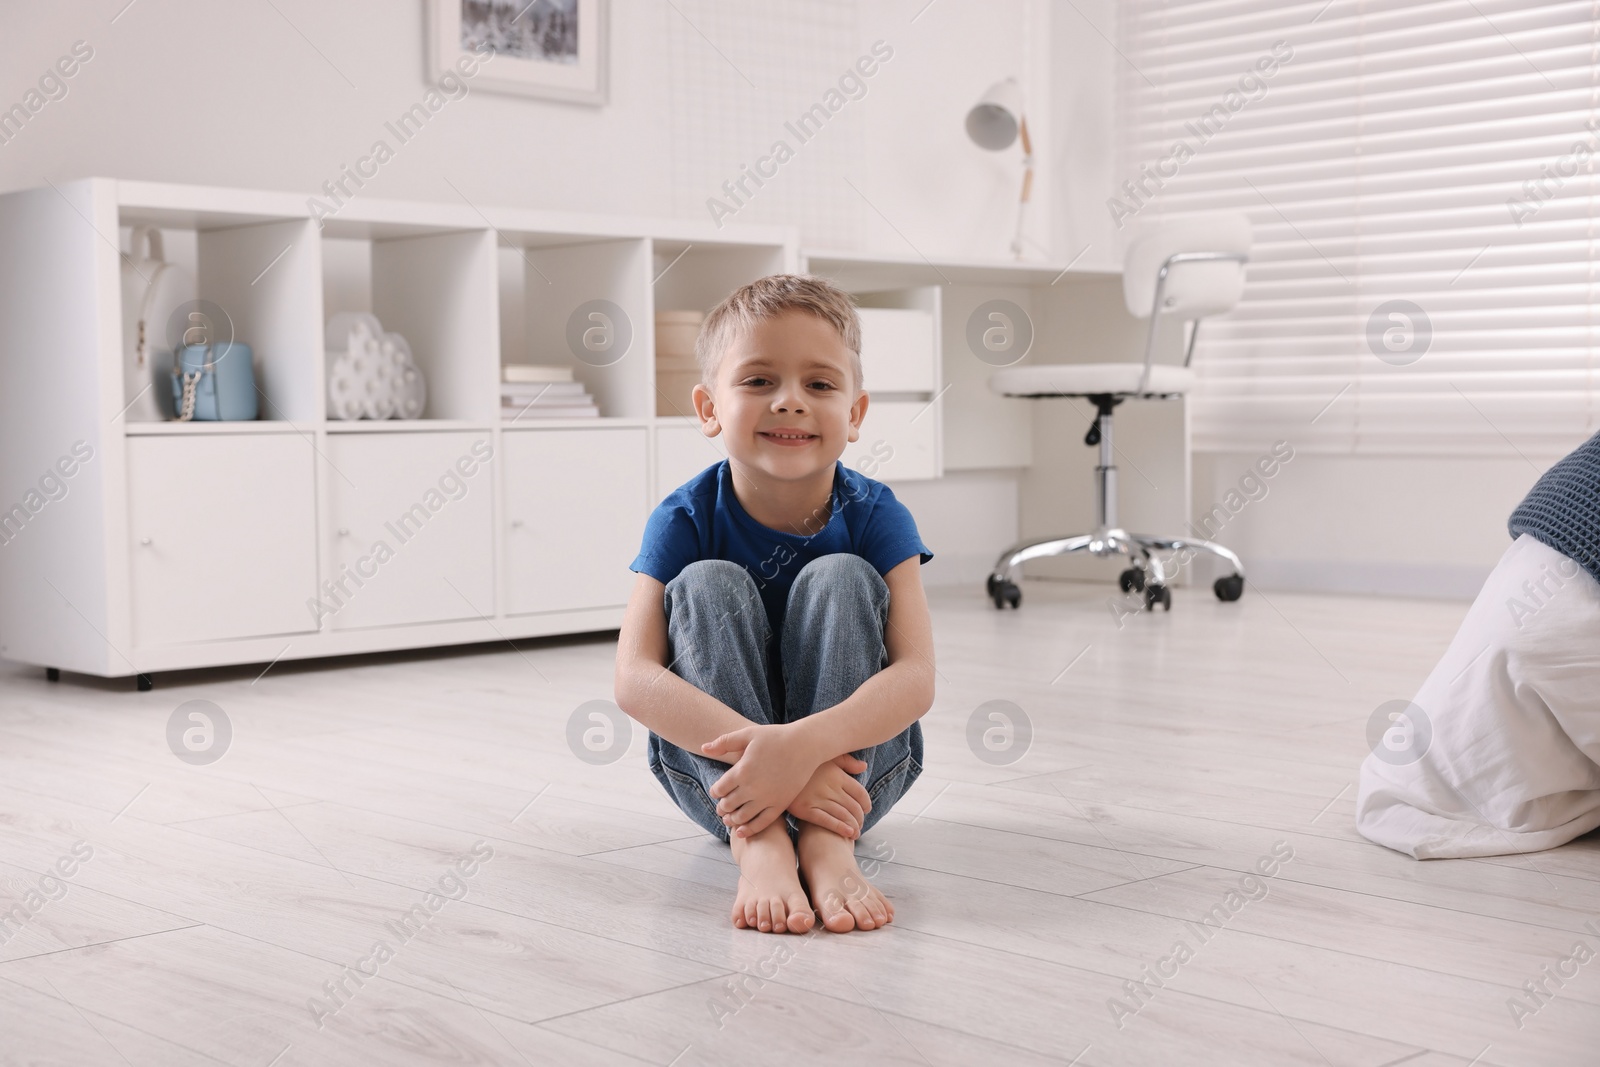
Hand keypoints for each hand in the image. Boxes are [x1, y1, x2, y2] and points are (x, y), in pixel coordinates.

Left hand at [702, 723, 815, 838]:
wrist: (805, 745)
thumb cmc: (776, 737)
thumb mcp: (748, 734)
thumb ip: (724, 742)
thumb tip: (703, 748)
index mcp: (742, 770)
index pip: (719, 789)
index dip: (715, 792)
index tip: (717, 791)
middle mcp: (752, 787)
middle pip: (728, 805)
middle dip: (721, 807)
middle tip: (721, 807)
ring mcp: (767, 798)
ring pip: (741, 817)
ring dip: (731, 820)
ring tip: (729, 818)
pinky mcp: (780, 805)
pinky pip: (761, 823)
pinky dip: (749, 830)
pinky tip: (741, 832)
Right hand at [787, 755, 871, 838]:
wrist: (776, 768)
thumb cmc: (804, 762)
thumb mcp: (826, 756)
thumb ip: (846, 761)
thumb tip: (864, 767)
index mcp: (836, 774)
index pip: (860, 793)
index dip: (866, 804)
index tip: (866, 810)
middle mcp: (829, 786)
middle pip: (853, 807)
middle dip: (860, 818)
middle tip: (860, 824)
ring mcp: (816, 798)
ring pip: (843, 815)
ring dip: (853, 826)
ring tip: (856, 833)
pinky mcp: (804, 809)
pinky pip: (827, 821)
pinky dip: (840, 828)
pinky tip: (848, 834)